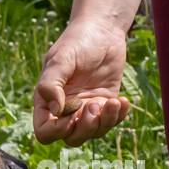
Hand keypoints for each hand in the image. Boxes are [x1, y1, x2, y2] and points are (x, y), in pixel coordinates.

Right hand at [32, 18, 131, 145]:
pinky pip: (111, 122)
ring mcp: (86, 109)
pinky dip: (119, 116)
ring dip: (104, 122)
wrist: (103, 30)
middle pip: (71, 138)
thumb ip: (51, 84)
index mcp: (47, 103)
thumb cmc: (77, 42)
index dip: (57, 131)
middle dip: (85, 128)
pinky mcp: (105, 104)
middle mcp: (65, 111)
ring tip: (113, 102)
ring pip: (92, 133)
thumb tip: (56, 110)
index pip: (45, 132)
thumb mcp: (60, 60)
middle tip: (95, 105)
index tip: (72, 114)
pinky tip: (123, 100)